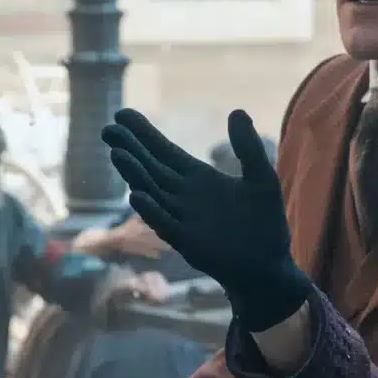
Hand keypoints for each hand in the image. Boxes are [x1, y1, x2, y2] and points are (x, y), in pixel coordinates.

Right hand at [102, 108, 308, 328]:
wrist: (269, 266)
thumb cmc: (264, 224)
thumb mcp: (261, 179)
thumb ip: (249, 148)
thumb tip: (236, 111)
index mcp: (199, 179)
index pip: (165, 152)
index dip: (144, 134)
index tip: (122, 114)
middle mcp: (183, 197)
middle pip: (151, 168)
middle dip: (131, 149)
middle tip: (108, 129)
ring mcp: (182, 219)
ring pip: (152, 193)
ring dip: (135, 175)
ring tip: (118, 154)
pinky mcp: (188, 242)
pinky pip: (165, 224)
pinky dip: (151, 211)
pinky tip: (136, 196)